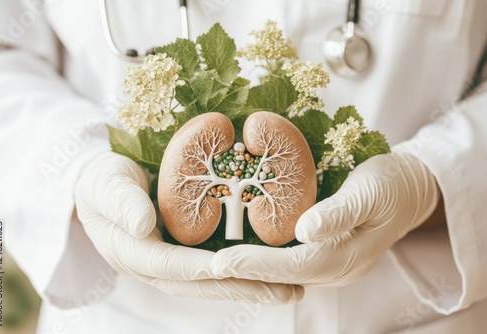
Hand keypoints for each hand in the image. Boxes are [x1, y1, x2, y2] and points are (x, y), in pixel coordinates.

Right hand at [75, 152, 302, 302]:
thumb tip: (142, 226)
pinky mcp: (180, 255)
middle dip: (244, 289)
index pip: (175, 267)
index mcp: (134, 253)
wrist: (99, 183)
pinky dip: (239, 274)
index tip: (244, 271)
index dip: (208, 270)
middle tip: (288, 292)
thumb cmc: (102, 180)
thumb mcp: (107, 184)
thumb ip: (122, 203)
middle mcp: (153, 267)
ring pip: (210, 283)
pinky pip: (211, 270)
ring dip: (249, 287)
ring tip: (289, 289)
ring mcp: (168, 264)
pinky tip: (267, 273)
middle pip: (201, 285)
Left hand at [212, 151, 439, 285]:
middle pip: (285, 276)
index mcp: (349, 257)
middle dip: (246, 273)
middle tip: (207, 266)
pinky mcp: (327, 254)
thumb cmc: (391, 184)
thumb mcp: (368, 191)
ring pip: (286, 274)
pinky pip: (291, 263)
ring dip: (252, 270)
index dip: (257, 265)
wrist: (411, 188)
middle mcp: (337, 269)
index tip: (221, 262)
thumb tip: (304, 232)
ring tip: (216, 263)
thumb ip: (338, 213)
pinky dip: (266, 260)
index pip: (294, 266)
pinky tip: (244, 251)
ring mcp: (333, 265)